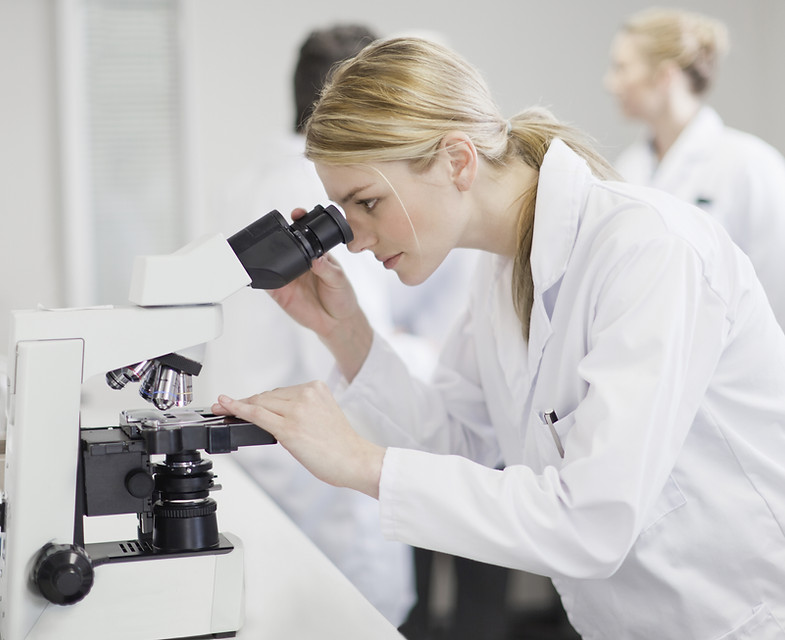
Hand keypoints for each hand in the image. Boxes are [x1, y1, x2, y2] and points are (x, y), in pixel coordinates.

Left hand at [212, 381, 384, 498]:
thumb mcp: (323, 415)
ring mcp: (297, 410)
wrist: (355, 460)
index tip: (240, 400)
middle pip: (267, 396)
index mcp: (316, 388)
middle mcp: (306, 394)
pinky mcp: (289, 428)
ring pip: (260, 403)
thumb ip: (300, 408)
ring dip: (241, 407)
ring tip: (224, 409)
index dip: (257, 398)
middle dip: (246, 402)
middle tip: (225, 406)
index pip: (279, 392)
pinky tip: (226, 408)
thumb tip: (271, 412)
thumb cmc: (340, 445)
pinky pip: (257, 414)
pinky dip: (238, 410)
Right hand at [268, 208, 372, 380]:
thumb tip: (316, 258)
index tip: (297, 214)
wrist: (336, 323)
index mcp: (316, 254)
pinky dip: (259, 277)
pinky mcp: (280, 292)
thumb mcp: (338, 280)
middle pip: (286, 243)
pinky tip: (258, 272)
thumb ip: (327, 269)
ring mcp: (288, 276)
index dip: (300, 221)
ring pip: (273, 261)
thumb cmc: (342, 297)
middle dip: (279, 233)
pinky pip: (266, 282)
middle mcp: (300, 262)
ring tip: (264, 247)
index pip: (306, 234)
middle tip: (278, 229)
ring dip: (267, 254)